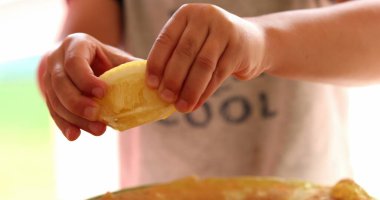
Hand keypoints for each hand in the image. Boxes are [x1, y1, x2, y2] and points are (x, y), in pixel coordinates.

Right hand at [42, 33, 136, 140]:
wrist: (84, 60)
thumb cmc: (106, 59)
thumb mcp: (118, 58)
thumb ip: (132, 68)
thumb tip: (157, 84)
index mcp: (76, 44)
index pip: (74, 62)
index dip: (86, 79)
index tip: (103, 92)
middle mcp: (57, 58)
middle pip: (61, 83)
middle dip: (78, 102)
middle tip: (97, 114)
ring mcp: (48, 77)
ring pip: (56, 100)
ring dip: (75, 117)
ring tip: (99, 130)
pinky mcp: (48, 94)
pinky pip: (53, 112)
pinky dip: (65, 124)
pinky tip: (75, 135)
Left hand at [146, 4, 265, 112]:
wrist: (254, 41)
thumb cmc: (214, 46)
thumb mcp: (194, 41)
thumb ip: (176, 56)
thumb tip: (156, 86)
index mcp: (187, 13)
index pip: (166, 39)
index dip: (157, 63)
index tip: (151, 85)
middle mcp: (206, 17)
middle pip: (184, 52)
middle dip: (173, 79)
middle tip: (165, 98)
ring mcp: (225, 30)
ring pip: (203, 65)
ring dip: (190, 89)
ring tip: (182, 107)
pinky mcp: (239, 48)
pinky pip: (218, 74)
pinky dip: (205, 92)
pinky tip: (196, 104)